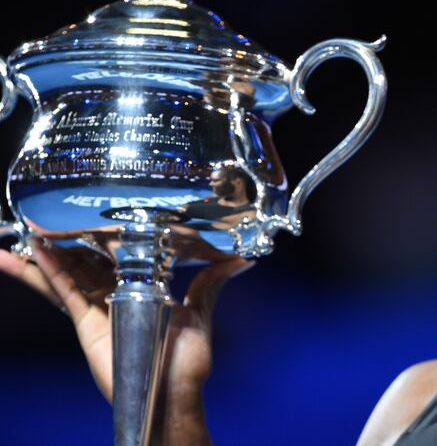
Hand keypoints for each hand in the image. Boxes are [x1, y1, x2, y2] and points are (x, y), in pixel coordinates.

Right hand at [0, 239, 253, 443]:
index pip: (121, 255)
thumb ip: (208, 284)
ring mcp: (100, 308)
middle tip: (49, 214)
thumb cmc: (187, 361)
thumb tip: (240, 260)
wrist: (172, 394)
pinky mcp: (88, 324)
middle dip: (69, 240)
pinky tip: (33, 254)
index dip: (106, 235)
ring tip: (25, 231)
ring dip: (46, 254)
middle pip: (89, 261)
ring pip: (69, 274)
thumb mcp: (200, 313)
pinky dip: (49, 274)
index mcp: (144, 289)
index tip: (95, 212)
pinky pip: (66, 294)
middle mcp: (118, 295)